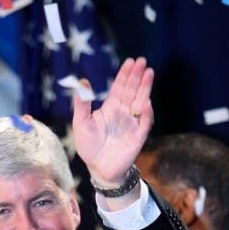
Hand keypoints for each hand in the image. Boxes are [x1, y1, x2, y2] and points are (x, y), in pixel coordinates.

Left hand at [72, 56, 153, 185]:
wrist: (98, 169)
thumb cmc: (88, 147)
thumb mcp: (80, 123)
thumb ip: (82, 104)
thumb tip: (83, 81)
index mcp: (111, 108)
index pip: (120, 87)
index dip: (125, 74)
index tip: (130, 61)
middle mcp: (123, 112)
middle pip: (132, 90)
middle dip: (137, 76)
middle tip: (141, 61)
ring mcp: (132, 123)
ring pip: (141, 101)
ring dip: (145, 88)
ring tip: (148, 72)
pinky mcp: (138, 136)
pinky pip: (145, 121)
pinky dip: (146, 112)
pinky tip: (146, 101)